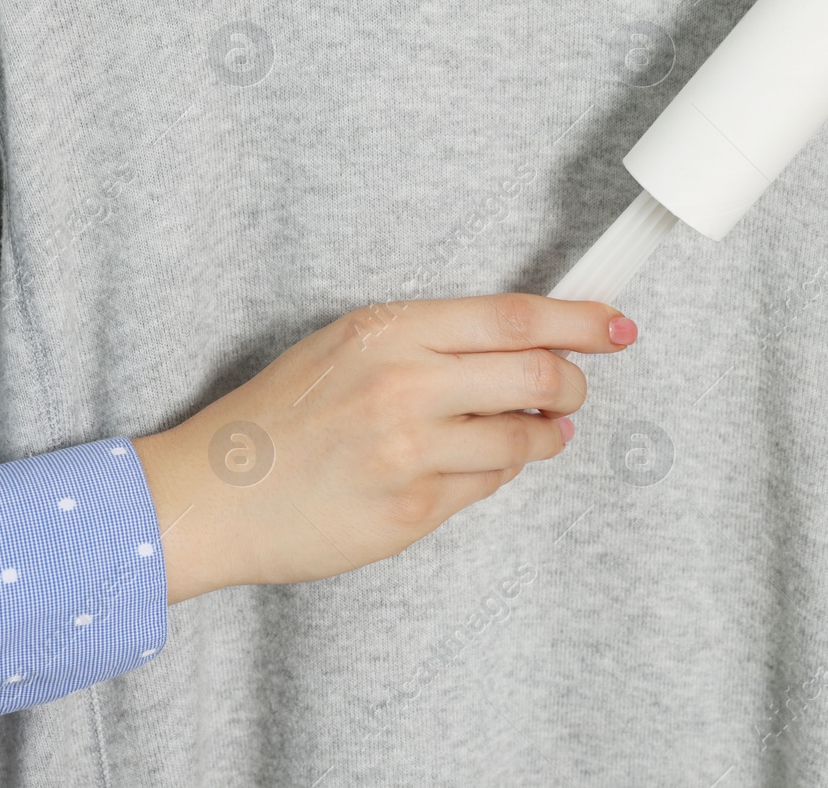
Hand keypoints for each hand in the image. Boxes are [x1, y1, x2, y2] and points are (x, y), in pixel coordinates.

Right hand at [132, 294, 638, 603]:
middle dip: (572, 384)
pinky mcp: (412, 510)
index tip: (614, 324)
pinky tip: (470, 464)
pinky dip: (497, 470)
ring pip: (525, 438)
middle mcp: (404, 385)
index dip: (578, 320)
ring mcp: (410, 453)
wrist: (214, 493)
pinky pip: (488, 485)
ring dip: (544, 435)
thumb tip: (518, 342)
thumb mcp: (345, 346)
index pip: (513, 317)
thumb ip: (428, 340)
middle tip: (573, 389)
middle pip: (537, 376)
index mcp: (388, 331)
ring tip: (533, 432)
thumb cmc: (276, 417)